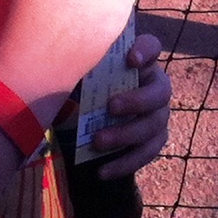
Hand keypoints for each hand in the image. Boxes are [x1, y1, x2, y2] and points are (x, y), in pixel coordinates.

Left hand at [87, 33, 171, 179]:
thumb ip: (77, 69)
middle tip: (110, 107)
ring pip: (155, 125)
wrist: (82, 123)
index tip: (130, 59)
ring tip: (98, 142)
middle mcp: (155, 85)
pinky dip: (125, 162)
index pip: (152, 47)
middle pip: (160, 91)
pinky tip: (102, 171)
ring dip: (126, 135)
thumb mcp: (76, 76)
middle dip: (137, 100)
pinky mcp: (155, 139)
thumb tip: (56, 67)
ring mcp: (158, 114)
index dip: (146, 50)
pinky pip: (147, 153)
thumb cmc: (80, 89)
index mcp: (139, 62)